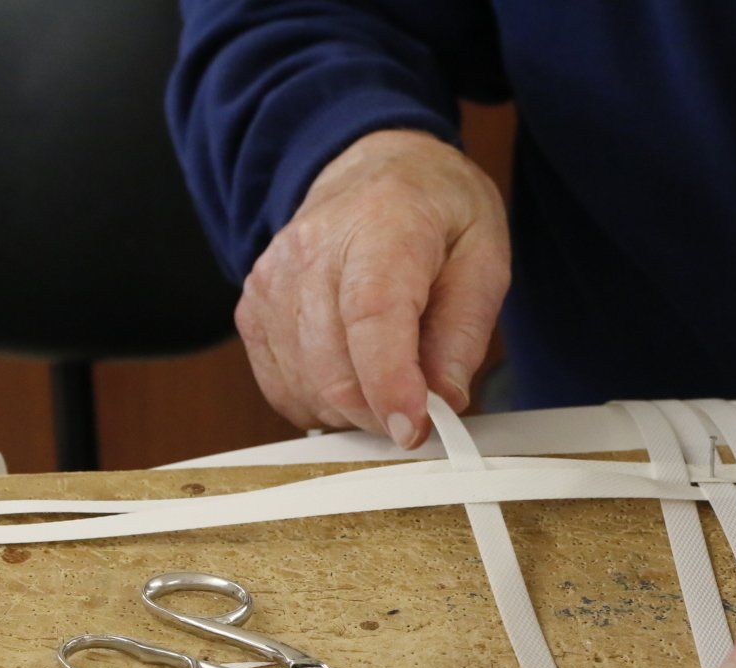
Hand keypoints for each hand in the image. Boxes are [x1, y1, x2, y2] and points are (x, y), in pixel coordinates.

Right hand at [237, 129, 509, 447]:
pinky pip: (281, 387)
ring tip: (387, 379)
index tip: (412, 429)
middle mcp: (313, 250)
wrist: (374, 170)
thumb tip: (444, 400)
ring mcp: (273, 281)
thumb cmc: (432, 213)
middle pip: (332, 365)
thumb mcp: (483, 256)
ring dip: (352, 409)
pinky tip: (350, 376)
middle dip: (380, 411)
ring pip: (305, 385)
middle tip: (418, 411)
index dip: (389, 384)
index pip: (371, 315)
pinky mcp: (253, 310)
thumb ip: (465, 332)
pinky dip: (320, 402)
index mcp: (381, 227)